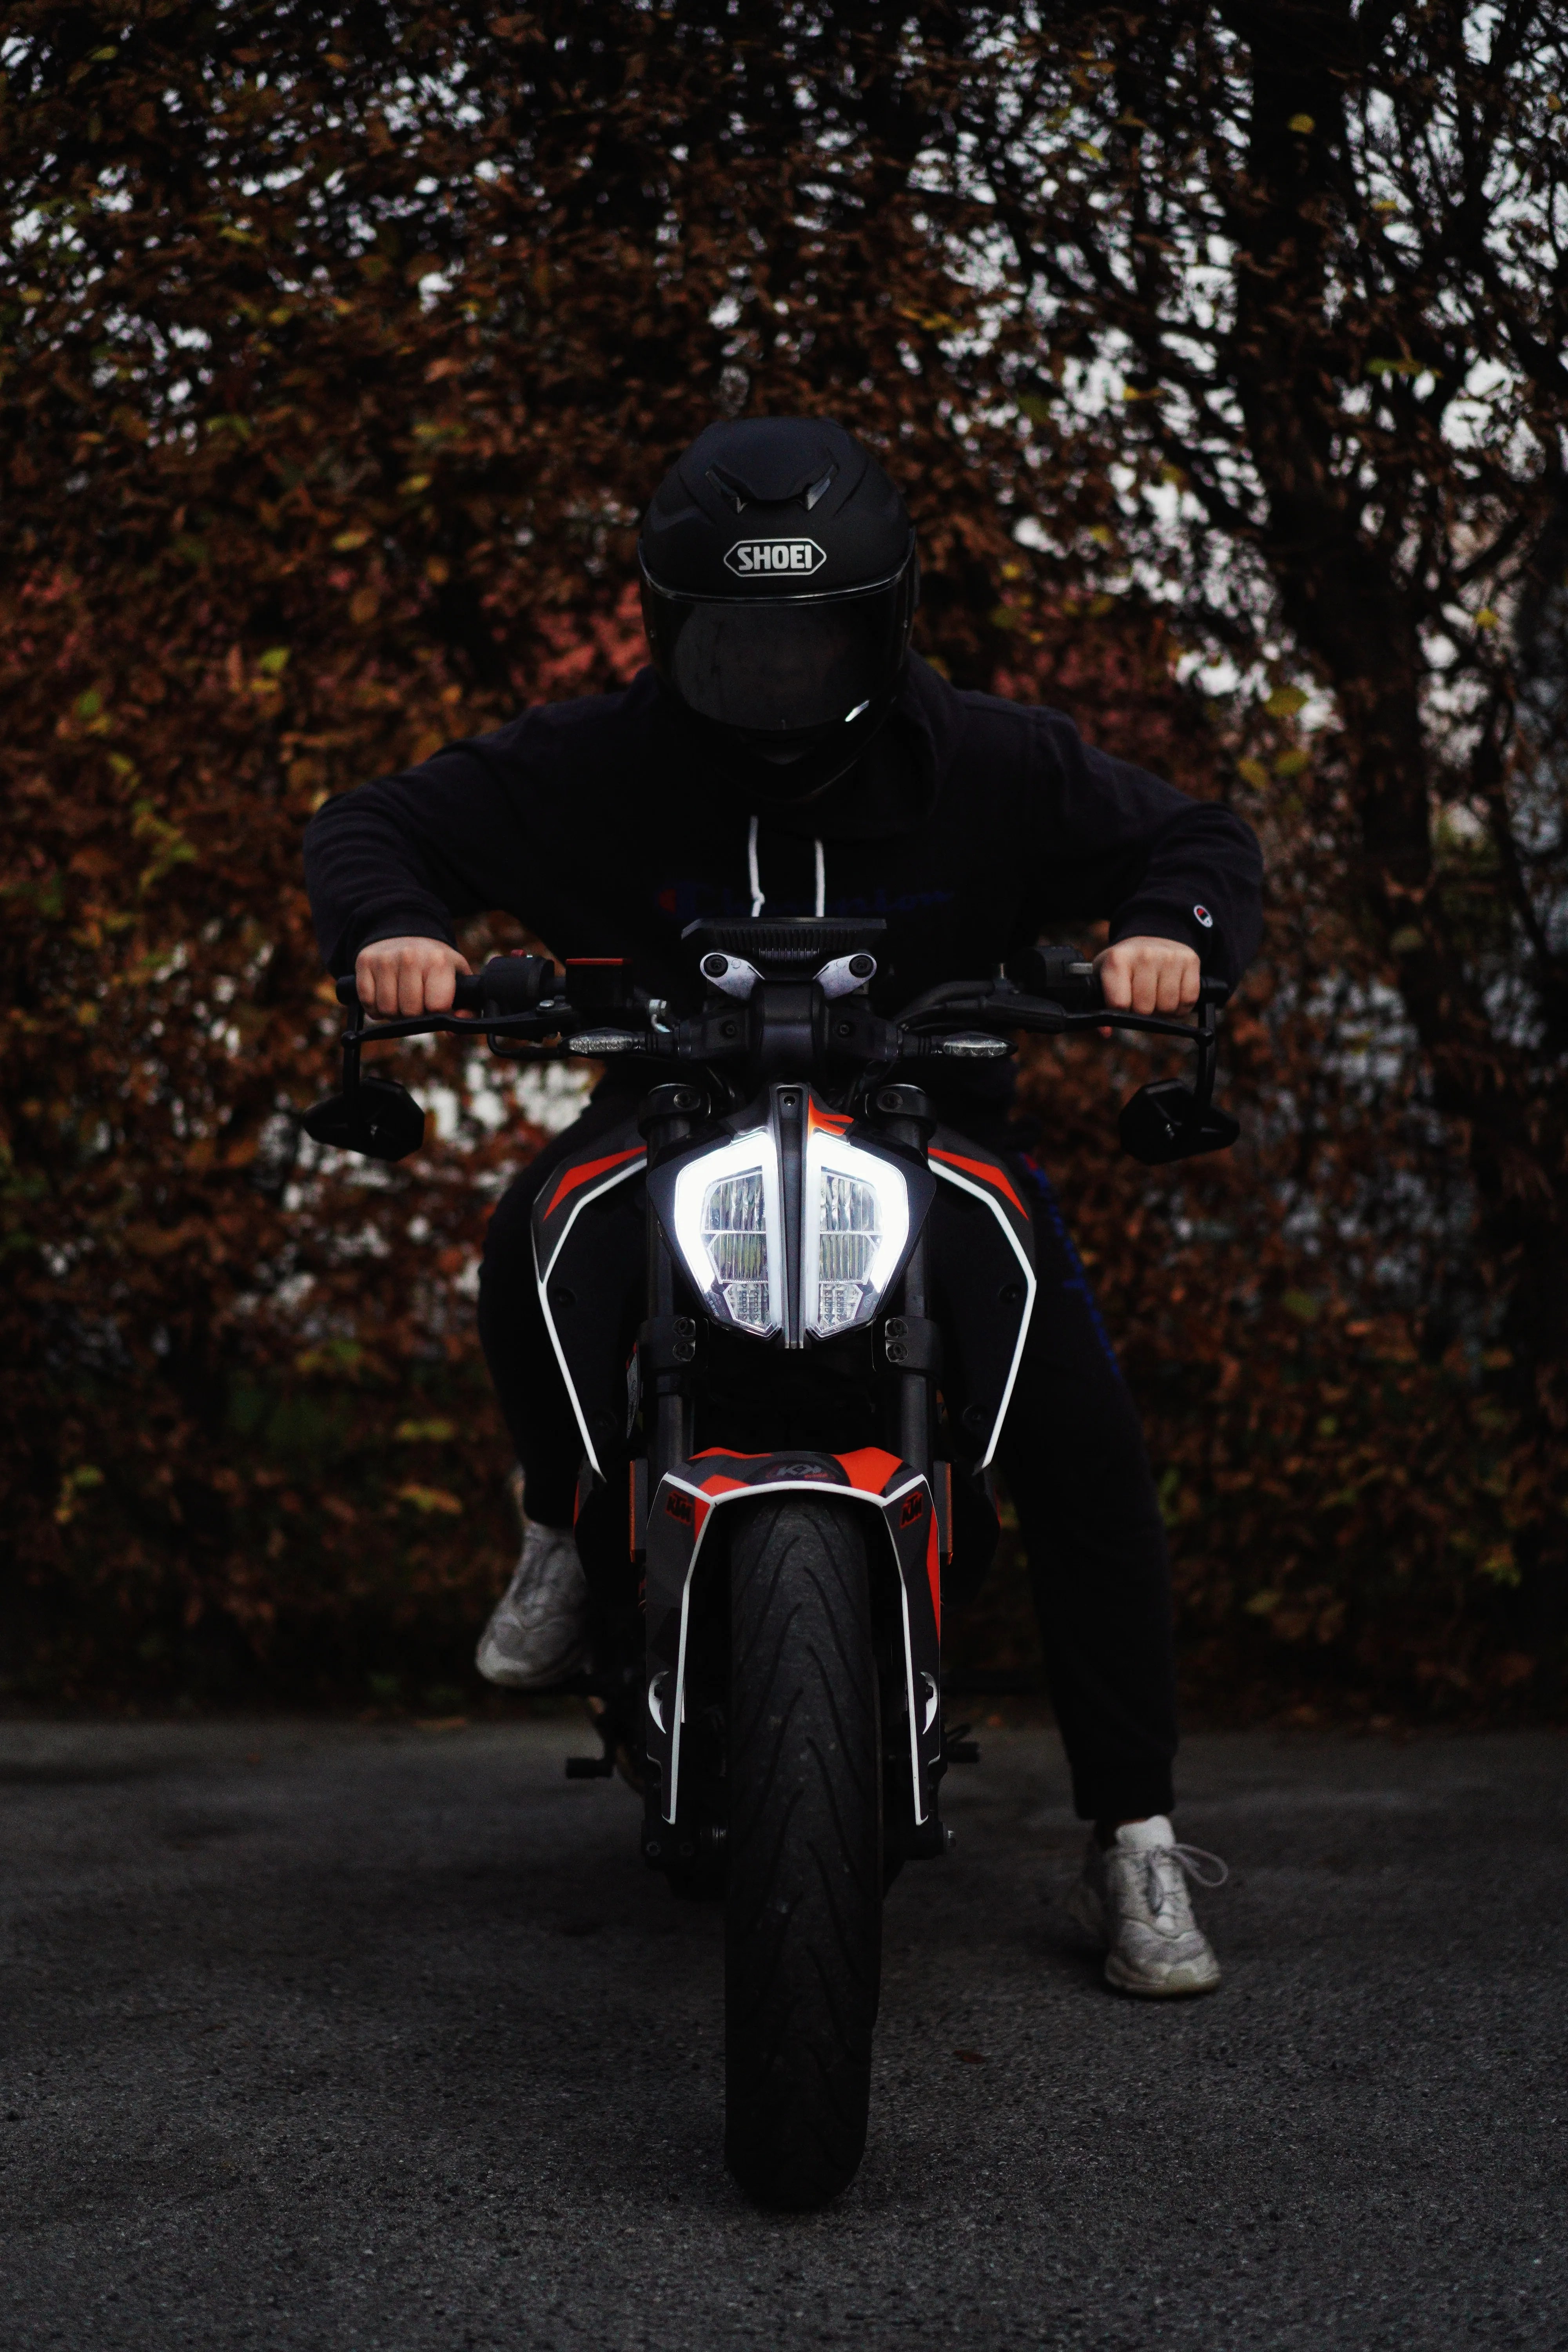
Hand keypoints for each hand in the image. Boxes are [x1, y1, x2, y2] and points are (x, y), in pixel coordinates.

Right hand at [355, 936, 472, 1015]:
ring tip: (401, 998)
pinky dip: (375, 1007)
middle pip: (409, 1012)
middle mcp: (410, 957)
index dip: (436, 1012)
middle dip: (414, 1015)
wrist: (406, 933)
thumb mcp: (458, 977)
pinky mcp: (365, 962)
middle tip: (417, 1003)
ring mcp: (384, 959)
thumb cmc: (435, 963)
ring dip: (393, 1012)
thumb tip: (452, 1031)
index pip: (436, 1006)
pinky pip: (367, 1002)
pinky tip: (385, 994)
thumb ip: (466, 1007)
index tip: (436, 1005)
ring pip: (386, 1009)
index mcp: (438, 961)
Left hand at [1095, 935, 1201, 1016]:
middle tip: (1141, 1000)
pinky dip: (1181, 1006)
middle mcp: (1144, 955)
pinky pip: (1189, 1000)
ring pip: (1168, 1007)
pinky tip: (1172, 995)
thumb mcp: (1104, 976)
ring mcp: (1170, 957)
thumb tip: (1106, 1032)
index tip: (1123, 1005)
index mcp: (1118, 959)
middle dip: (1143, 1012)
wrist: (1152, 936)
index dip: (1122, 1013)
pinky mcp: (1190, 960)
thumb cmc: (1125, 964)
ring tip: (1156, 997)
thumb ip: (1099, 1004)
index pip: (1120, 1004)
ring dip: (1163, 1011)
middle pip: (1145, 1009)